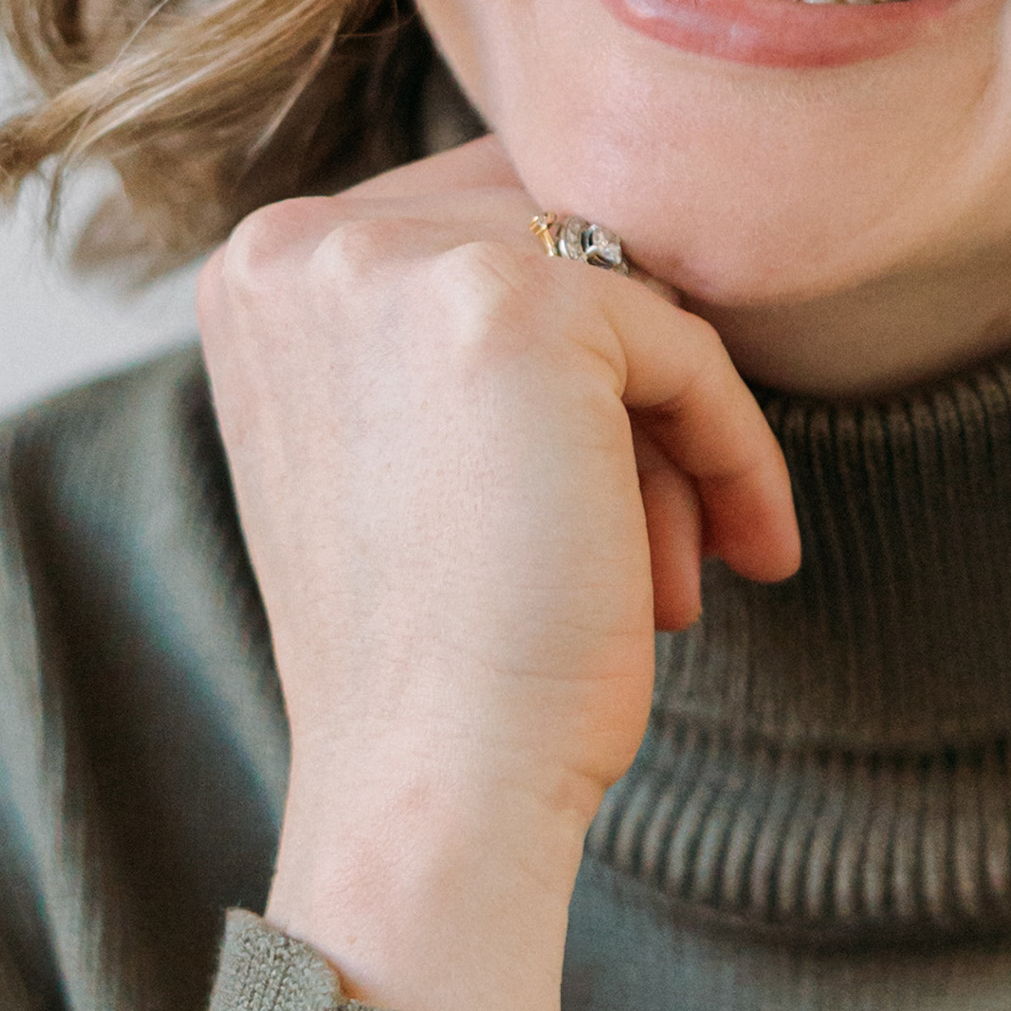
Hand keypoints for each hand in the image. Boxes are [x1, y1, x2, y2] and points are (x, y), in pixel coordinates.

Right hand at [195, 135, 798, 1010]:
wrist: (433, 791)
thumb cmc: (432, 650)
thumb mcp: (399, 441)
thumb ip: (452, 321)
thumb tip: (621, 240)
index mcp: (260, 265)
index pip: (477, 219)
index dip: (571, 341)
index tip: (611, 466)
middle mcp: (303, 242)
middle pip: (556, 241)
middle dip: (622, 389)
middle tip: (656, 534)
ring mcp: (399, 262)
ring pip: (624, 292)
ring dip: (668, 429)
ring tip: (673, 562)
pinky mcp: (513, 307)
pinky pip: (684, 346)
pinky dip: (732, 449)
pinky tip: (750, 552)